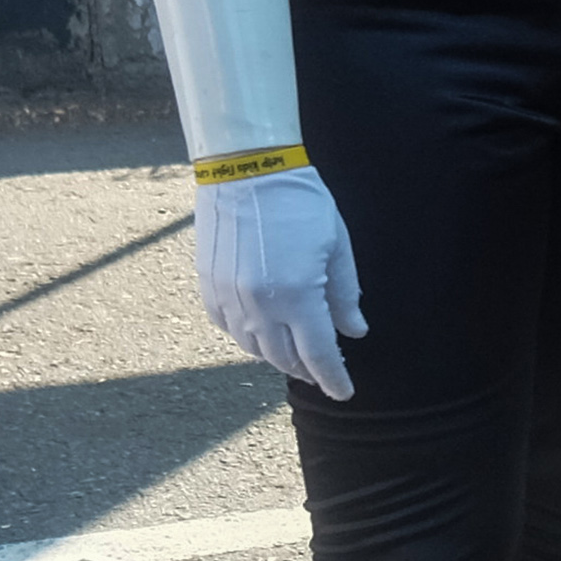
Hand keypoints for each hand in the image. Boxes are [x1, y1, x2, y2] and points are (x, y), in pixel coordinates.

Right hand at [192, 162, 366, 395]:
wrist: (245, 167)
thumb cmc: (299, 200)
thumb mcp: (336, 245)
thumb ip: (344, 294)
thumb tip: (353, 332)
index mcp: (296, 296)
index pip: (318, 355)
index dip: (333, 378)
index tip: (344, 392)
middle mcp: (259, 304)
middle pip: (283, 358)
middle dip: (306, 369)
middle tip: (320, 370)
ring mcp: (229, 297)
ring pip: (251, 347)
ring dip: (275, 355)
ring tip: (292, 352)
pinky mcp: (208, 285)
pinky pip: (226, 327)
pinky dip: (246, 336)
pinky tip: (259, 331)